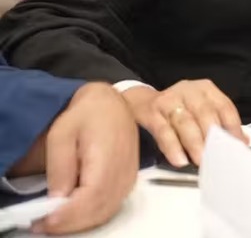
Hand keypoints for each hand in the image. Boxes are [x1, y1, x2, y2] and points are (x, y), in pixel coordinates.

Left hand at [35, 83, 138, 234]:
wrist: (111, 104)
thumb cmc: (86, 115)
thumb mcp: (61, 134)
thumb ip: (60, 166)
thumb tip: (58, 199)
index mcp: (108, 157)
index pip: (91, 197)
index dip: (69, 214)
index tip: (45, 220)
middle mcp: (124, 172)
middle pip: (99, 210)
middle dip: (71, 222)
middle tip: (44, 223)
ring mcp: (129, 178)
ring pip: (106, 212)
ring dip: (80, 222)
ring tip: (55, 219)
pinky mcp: (128, 181)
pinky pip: (111, 207)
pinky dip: (91, 216)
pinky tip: (73, 213)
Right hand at [122, 79, 245, 167]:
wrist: (140, 102)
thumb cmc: (177, 108)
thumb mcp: (200, 109)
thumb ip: (220, 123)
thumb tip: (242, 140)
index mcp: (205, 89)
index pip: (225, 107)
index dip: (233, 128)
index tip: (237, 145)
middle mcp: (188, 91)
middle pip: (205, 113)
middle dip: (213, 136)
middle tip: (218, 155)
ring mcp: (169, 100)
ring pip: (185, 122)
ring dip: (194, 143)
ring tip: (200, 159)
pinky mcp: (151, 112)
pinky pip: (163, 131)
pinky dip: (172, 147)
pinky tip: (179, 159)